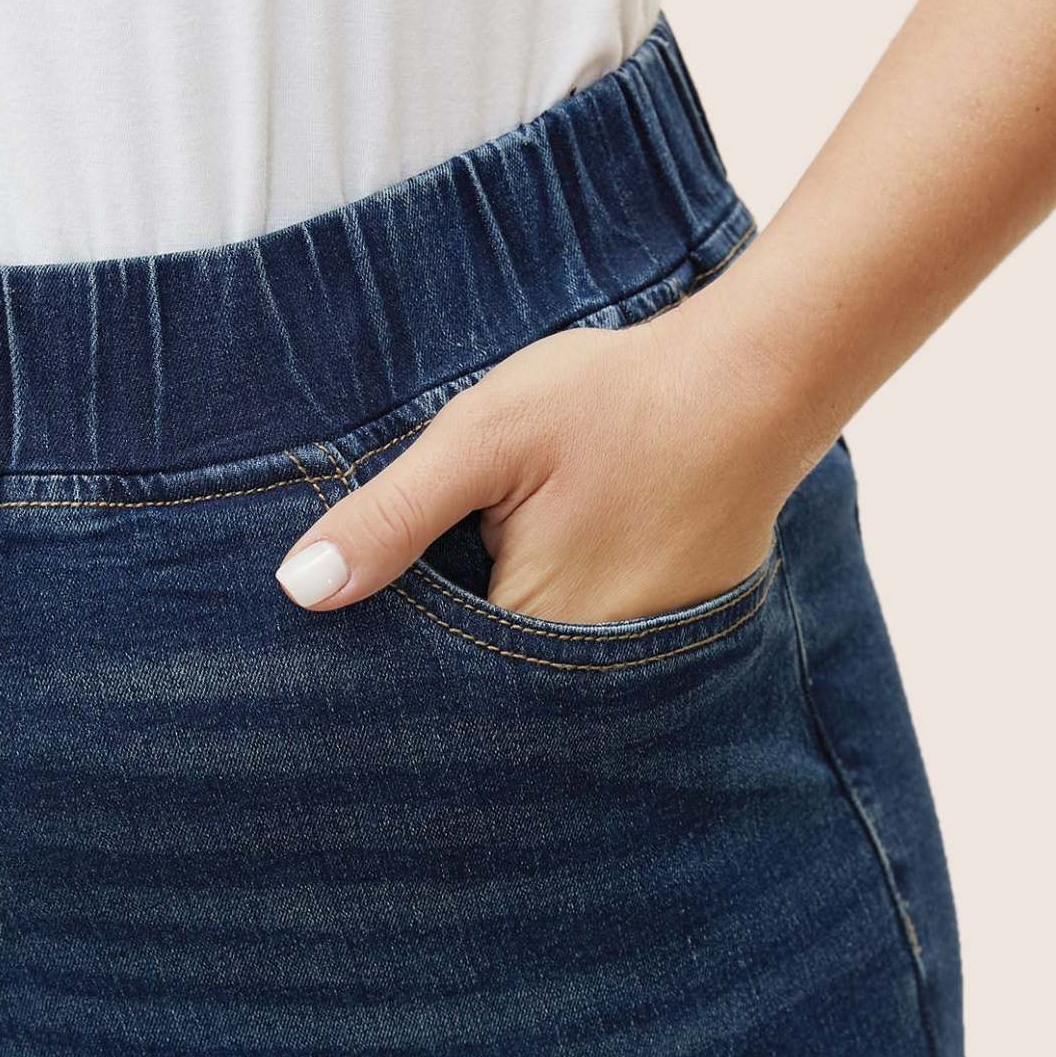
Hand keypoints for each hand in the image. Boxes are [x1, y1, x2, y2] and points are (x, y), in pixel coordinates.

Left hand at [273, 277, 818, 622]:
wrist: (755, 378)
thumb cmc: (614, 400)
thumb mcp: (483, 438)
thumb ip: (392, 516)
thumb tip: (300, 592)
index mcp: (529, 633)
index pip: (426, 673)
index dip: (392, 638)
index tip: (382, 595)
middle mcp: (590, 674)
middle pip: (483, 677)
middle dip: (447, 638)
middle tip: (462, 548)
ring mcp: (642, 660)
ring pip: (536, 661)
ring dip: (506, 626)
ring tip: (513, 546)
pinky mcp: (675, 632)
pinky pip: (591, 642)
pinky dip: (564, 610)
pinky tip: (567, 548)